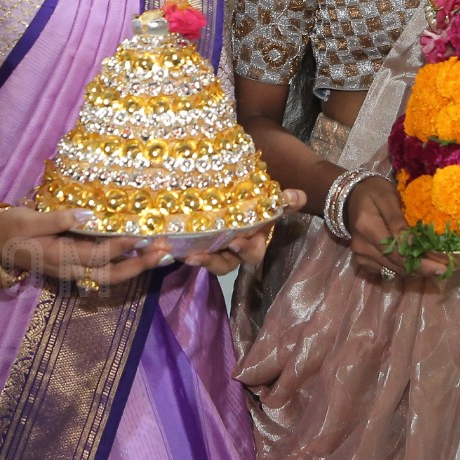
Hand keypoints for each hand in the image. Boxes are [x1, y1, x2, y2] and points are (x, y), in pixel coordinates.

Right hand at [0, 207, 170, 287]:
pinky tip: (142, 253)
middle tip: (164, 252)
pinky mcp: (76, 268)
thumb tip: (88, 215)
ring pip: (110, 276)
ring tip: (161, 253)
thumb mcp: (28, 219)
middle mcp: (69, 270)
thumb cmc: (11, 228)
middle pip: (110, 274)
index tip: (140, 236)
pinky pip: (105, 270)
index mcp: (58, 257)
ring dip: (137, 267)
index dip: (118, 246)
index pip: (95, 254)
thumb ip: (57, 219)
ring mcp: (73, 272)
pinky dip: (125, 264)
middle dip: (139, 265)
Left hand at [178, 189, 304, 275]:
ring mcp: (213, 249)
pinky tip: (160, 244)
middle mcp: (232, 251)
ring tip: (177, 253)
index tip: (235, 242)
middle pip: (224, 263)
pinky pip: (185, 251)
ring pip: (204, 260)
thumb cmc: (252, 203)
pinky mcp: (193, 245)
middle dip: (211, 261)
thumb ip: (280, 201)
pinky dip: (174, 249)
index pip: (252, 252)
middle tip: (196, 256)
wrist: (233, 199)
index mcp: (252, 241)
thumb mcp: (266, 202)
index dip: (244, 249)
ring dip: (191, 258)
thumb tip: (299, 195)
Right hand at [344, 177, 445, 279]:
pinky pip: (387, 271)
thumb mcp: (388, 198)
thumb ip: (399, 222)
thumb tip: (414, 244)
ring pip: (394, 272)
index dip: (423, 263)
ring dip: (416, 270)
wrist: (350, 197)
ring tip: (437, 265)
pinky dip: (404, 269)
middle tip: (447, 267)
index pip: (398, 253)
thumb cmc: (373, 192)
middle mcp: (361, 247)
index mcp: (367, 228)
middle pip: (398, 266)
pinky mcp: (363, 262)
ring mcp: (361, 256)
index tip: (444, 265)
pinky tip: (418, 262)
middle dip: (424, 269)